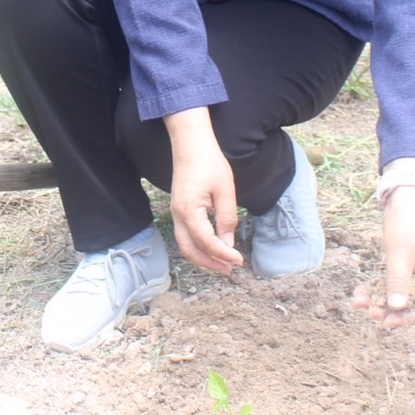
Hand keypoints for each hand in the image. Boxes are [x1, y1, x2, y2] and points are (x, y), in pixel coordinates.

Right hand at [163, 109, 242, 273]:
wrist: (191, 145)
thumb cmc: (209, 163)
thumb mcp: (225, 190)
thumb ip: (227, 218)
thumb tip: (228, 243)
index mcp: (189, 210)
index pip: (206, 242)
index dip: (223, 254)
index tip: (239, 260)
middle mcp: (178, 215)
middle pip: (189, 250)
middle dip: (209, 263)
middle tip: (230, 269)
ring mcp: (176, 213)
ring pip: (185, 245)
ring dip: (203, 257)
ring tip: (223, 263)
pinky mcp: (179, 210)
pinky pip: (185, 235)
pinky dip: (198, 246)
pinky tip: (214, 247)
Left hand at [352, 186, 414, 327]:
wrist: (405, 199)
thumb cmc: (408, 223)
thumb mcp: (402, 253)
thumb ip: (399, 281)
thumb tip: (396, 308)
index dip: (408, 318)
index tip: (388, 322)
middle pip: (411, 304)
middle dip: (390, 311)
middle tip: (370, 314)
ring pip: (397, 297)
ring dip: (379, 302)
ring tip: (360, 304)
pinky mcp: (401, 269)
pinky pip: (389, 285)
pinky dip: (375, 290)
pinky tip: (360, 295)